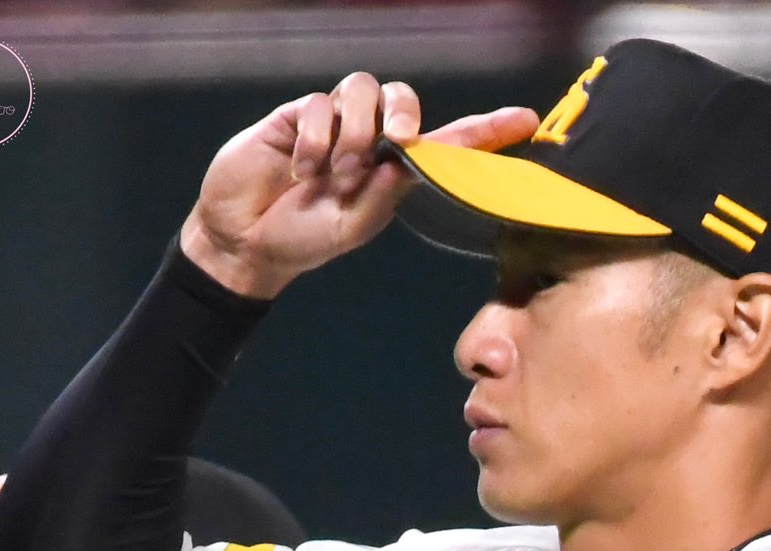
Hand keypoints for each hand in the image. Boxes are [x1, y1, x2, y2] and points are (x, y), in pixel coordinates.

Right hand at [179, 73, 536, 298]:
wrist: (246, 239)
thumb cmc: (304, 238)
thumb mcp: (354, 226)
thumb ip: (384, 193)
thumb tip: (407, 157)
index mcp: (394, 172)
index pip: (445, 142)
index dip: (483, 130)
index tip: (524, 121)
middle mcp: (370, 141)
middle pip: (404, 97)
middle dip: (405, 116)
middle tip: (396, 145)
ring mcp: (334, 123)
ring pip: (364, 91)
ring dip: (355, 134)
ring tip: (334, 173)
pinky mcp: (299, 114)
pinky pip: (321, 103)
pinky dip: (314, 137)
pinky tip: (300, 167)